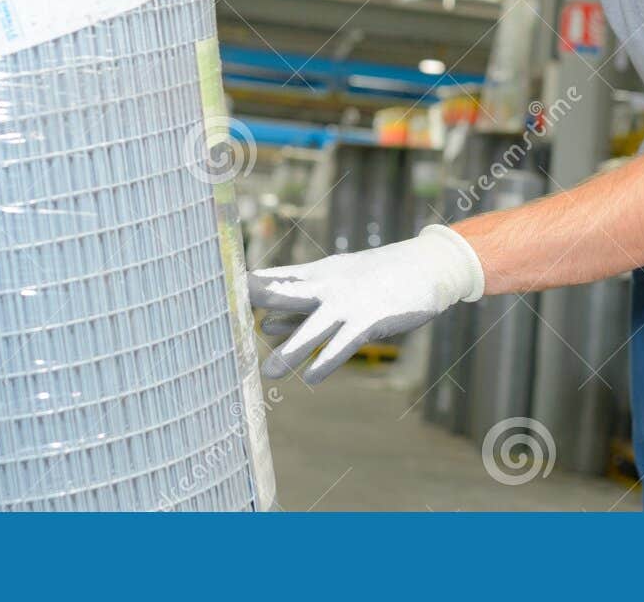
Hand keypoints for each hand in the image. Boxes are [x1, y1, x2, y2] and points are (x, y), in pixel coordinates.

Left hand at [248, 224, 484, 383]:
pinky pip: (345, 344)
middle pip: (287, 292)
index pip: (276, 277)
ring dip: (291, 351)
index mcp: (318, 273)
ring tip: (268, 372)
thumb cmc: (375, 276)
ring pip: (314, 328)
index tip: (218, 289)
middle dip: (260, 302)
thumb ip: (300, 304)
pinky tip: (312, 377)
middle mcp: (329, 285)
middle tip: (230, 315)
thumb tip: (264, 325)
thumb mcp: (335, 281)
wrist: (425, 266)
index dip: (248, 284)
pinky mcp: (371, 320)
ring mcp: (349, 303)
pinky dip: (327, 360)